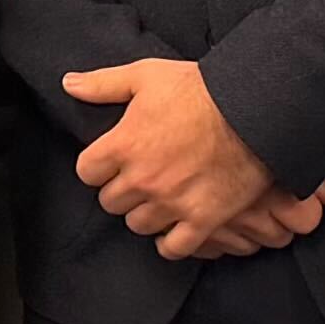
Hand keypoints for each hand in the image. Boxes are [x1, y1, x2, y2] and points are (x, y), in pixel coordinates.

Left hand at [60, 57, 324, 264]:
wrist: (255, 109)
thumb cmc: (200, 89)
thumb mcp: (146, 76)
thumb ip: (103, 84)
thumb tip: (69, 84)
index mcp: (122, 145)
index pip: (86, 172)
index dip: (98, 166)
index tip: (112, 161)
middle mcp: (141, 179)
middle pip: (111, 202)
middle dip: (122, 190)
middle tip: (139, 178)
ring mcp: (171, 203)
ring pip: (138, 225)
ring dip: (145, 214)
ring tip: (159, 199)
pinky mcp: (202, 219)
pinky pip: (173, 248)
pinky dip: (171, 242)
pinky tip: (175, 230)